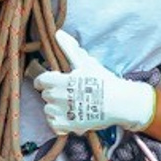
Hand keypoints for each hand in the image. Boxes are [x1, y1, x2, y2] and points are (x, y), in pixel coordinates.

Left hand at [33, 32, 155, 133]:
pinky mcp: (68, 127)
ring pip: (48, 110)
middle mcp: (58, 98)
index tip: (56, 81)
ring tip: (70, 105)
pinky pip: (53, 125)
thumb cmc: (104, 81)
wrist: (120, 103)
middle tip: (69, 92)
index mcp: (60, 81)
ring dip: (56, 108)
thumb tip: (57, 33)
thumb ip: (69, 48)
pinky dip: (59, 122)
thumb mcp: (86, 62)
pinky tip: (70, 117)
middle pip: (45, 95)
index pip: (40, 81)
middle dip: (54, 93)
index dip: (47, 80)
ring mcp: (62, 114)